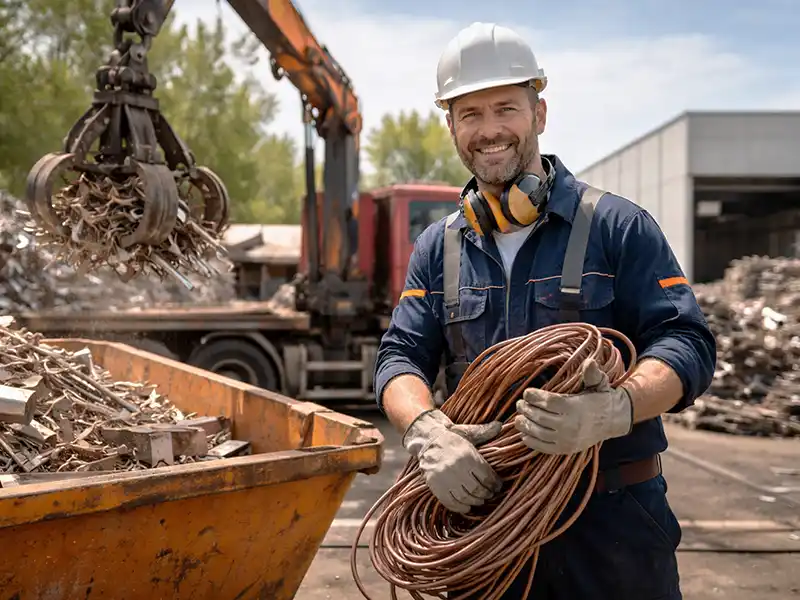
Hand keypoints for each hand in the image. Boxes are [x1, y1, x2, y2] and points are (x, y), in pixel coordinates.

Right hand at [402, 409, 502, 512]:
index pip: (487, 477)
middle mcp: (457, 467)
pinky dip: (460, 507)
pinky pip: (450, 502)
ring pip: (465, 497)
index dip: (495, 484)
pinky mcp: (435, 485)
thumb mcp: (468, 433)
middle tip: (490, 495)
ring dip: (475, 502)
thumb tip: (500, 425)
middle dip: (486, 494)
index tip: (498, 487)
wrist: (428, 440)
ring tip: (479, 500)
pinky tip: (466, 507)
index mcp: (468, 455)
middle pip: (478, 489)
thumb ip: (484, 432)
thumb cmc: (452, 438)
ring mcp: (445, 478)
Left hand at [514, 359, 633, 453]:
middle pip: (540, 417)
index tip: (527, 393)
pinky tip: (524, 433)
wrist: (612, 421)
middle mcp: (570, 425)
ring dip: (525, 425)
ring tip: (518, 418)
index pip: (548, 402)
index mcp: (575, 407)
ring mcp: (567, 440)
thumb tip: (589, 361)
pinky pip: (543, 447)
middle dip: (526, 409)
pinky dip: (530, 441)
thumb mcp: (599, 384)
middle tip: (519, 404)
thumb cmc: (600, 399)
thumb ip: (592, 373)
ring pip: (538, 432)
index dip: (534, 397)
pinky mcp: (564, 449)